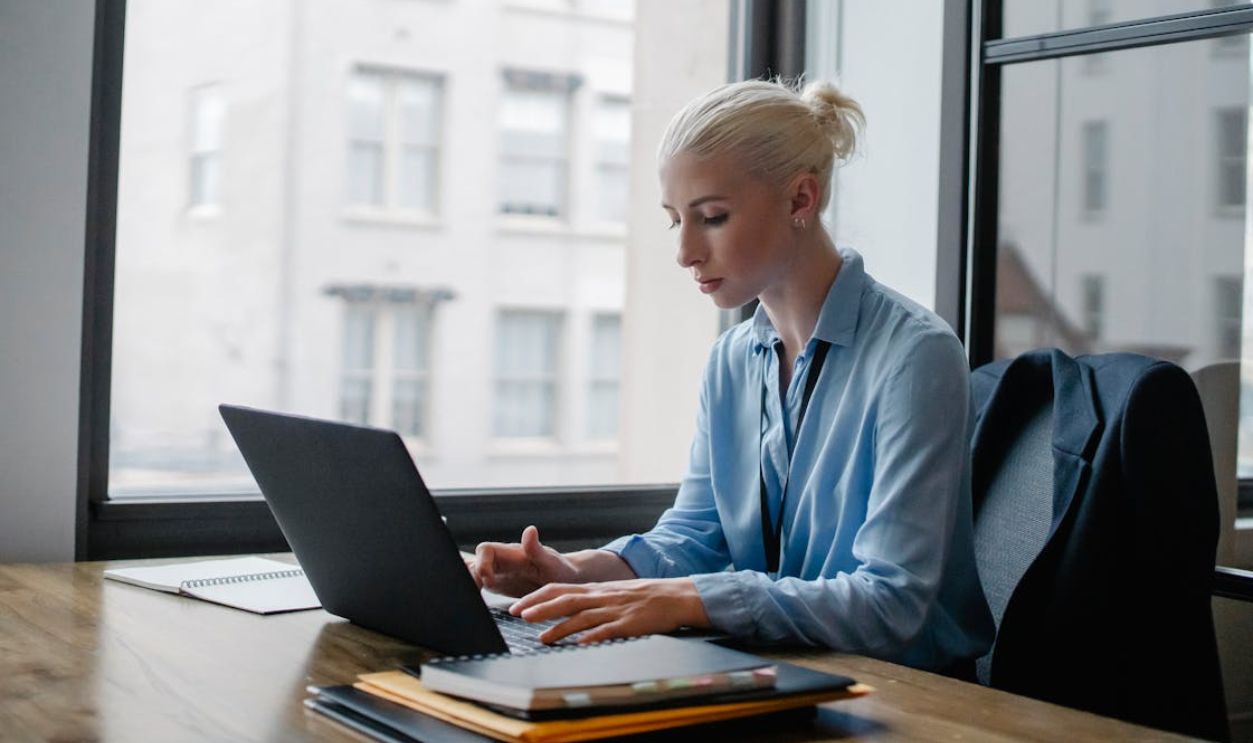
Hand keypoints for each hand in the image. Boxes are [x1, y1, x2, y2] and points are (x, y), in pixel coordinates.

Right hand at [468, 525, 579, 596]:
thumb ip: (537, 549)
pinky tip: (474, 604)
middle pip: (474, 562)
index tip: (489, 581)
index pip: (485, 550)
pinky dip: (472, 591)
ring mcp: (497, 572)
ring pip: (473, 573)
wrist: (566, 580)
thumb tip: (530, 529)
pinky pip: (478, 583)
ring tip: (471, 601)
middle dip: (469, 577)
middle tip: (475, 595)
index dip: (481, 564)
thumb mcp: (551, 563)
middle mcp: (501, 561)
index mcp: (511, 554)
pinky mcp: (497, 584)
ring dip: (468, 584)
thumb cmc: (560, 570)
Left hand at [509, 578, 709, 644]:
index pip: (559, 589)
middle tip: (518, 615)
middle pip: (565, 600)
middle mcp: (602, 597)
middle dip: (540, 608)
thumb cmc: (645, 596)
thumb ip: (592, 599)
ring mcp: (615, 610)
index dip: (536, 597)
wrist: (676, 596)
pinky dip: (593, 636)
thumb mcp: (614, 592)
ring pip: (582, 617)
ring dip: (560, 627)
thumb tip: (568, 608)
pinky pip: (608, 630)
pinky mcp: (629, 623)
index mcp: (596, 589)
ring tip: (542, 638)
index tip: (517, 606)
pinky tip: (580, 643)